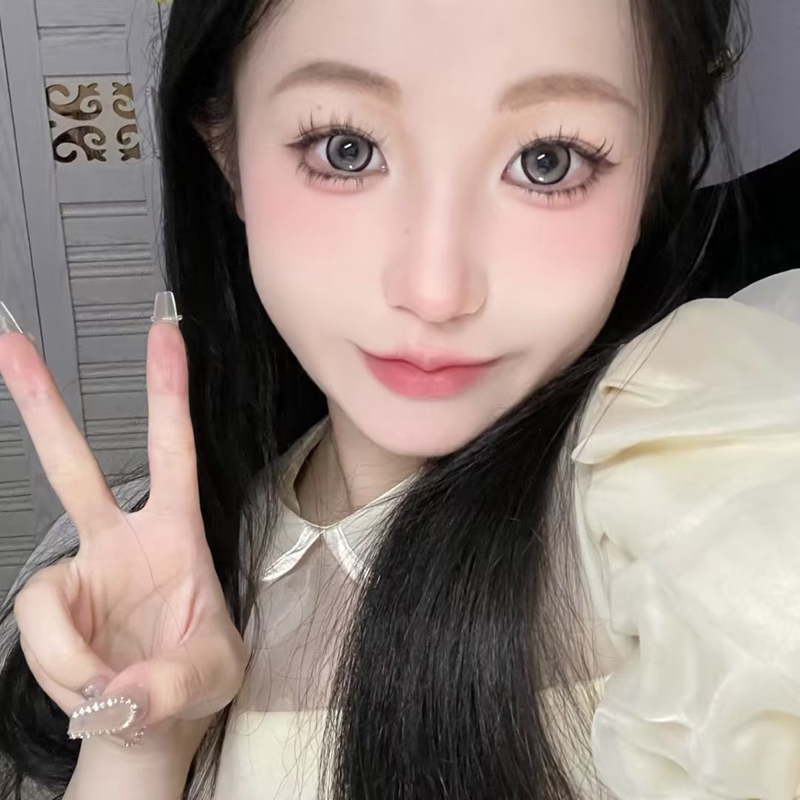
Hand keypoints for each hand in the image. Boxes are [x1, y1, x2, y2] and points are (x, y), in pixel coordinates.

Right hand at [0, 297, 244, 752]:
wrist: (153, 720)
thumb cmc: (194, 680)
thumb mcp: (212, 676)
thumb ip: (173, 681)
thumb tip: (119, 686)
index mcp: (176, 532)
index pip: (174, 450)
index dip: (167, 393)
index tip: (166, 333)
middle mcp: (120, 541)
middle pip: (74, 465)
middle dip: (43, 407)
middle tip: (12, 346)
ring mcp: (81, 573)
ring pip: (41, 593)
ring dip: (70, 653)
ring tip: (108, 684)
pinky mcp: (53, 610)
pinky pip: (36, 634)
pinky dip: (60, 669)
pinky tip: (86, 685)